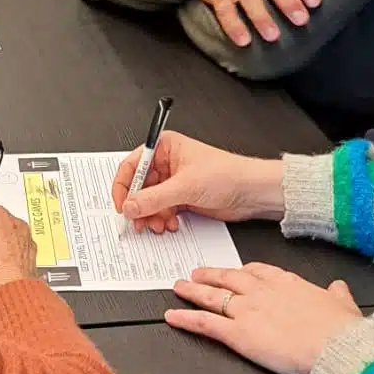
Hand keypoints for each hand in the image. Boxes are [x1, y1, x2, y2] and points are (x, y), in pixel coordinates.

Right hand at [112, 133, 285, 232]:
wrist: (252, 192)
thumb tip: (129, 206)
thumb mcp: (185, 186)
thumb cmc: (228, 174)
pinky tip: (170, 224)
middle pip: (139, 187)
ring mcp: (174, 182)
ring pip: (149, 201)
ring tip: (157, 225)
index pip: (132, 165)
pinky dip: (162, 219)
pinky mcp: (182, 198)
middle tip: (138, 222)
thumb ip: (153, 198)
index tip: (122, 205)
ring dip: (151, 216)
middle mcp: (167, 163)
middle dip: (138, 206)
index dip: (123, 186)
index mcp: (165, 147)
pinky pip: (162, 210)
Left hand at [166, 262, 360, 373]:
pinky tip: (172, 316)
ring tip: (178, 287)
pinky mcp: (237, 333)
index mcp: (287, 283)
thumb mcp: (344, 305)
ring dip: (192, 291)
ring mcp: (247, 311)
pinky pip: (204, 323)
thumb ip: (337, 295)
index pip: (257, 271)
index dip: (242, 272)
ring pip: (212, 296)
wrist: (335, 346)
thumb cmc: (341, 330)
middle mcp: (262, 292)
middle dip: (211, 275)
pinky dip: (185, 318)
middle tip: (196, 273)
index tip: (235, 271)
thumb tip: (338, 288)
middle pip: (229, 279)